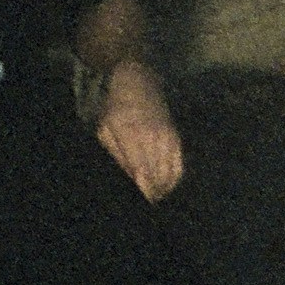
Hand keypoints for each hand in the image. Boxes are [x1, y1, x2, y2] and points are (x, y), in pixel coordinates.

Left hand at [95, 59, 184, 200]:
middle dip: (151, 194)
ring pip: (169, 177)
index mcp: (130, 135)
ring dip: (161, 190)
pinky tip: (163, 187)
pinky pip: (179, 169)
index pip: (140, 173)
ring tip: (151, 195)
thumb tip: (130, 180)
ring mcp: (167, 138)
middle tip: (144, 200)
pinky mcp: (176, 139)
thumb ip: (116, 156)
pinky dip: (172, 181)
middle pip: (156, 179)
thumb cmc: (116, 109)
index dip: (142, 191)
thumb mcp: (105, 130)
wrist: (138, 83)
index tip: (141, 201)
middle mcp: (153, 137)